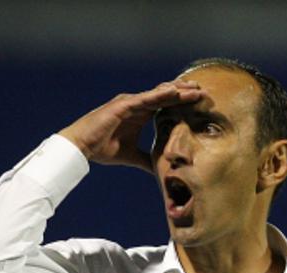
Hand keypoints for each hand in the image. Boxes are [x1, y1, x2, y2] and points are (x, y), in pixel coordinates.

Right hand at [58, 80, 202, 171]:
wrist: (82, 147)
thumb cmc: (102, 148)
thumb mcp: (131, 156)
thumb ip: (146, 160)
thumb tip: (159, 170)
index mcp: (140, 114)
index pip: (166, 105)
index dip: (182, 103)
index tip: (200, 103)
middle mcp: (137, 104)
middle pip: (166, 95)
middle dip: (184, 93)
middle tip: (204, 92)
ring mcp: (130, 103)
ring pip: (158, 93)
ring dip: (177, 90)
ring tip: (194, 89)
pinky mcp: (123, 105)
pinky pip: (145, 98)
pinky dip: (159, 94)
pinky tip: (173, 91)